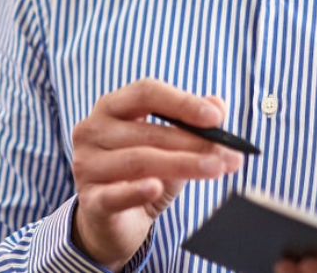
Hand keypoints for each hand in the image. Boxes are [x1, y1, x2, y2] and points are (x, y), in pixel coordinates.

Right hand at [71, 78, 243, 269]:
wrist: (110, 223)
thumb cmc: (138, 176)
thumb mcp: (166, 148)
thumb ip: (189, 125)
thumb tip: (218, 103)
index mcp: (110, 107)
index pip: (145, 93)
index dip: (181, 102)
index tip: (215, 117)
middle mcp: (93, 130)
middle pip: (147, 130)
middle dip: (193, 142)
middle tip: (229, 154)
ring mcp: (87, 164)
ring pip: (139, 160)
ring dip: (182, 164)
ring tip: (215, 170)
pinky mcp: (90, 199)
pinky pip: (115, 194)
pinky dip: (137, 190)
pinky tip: (156, 188)